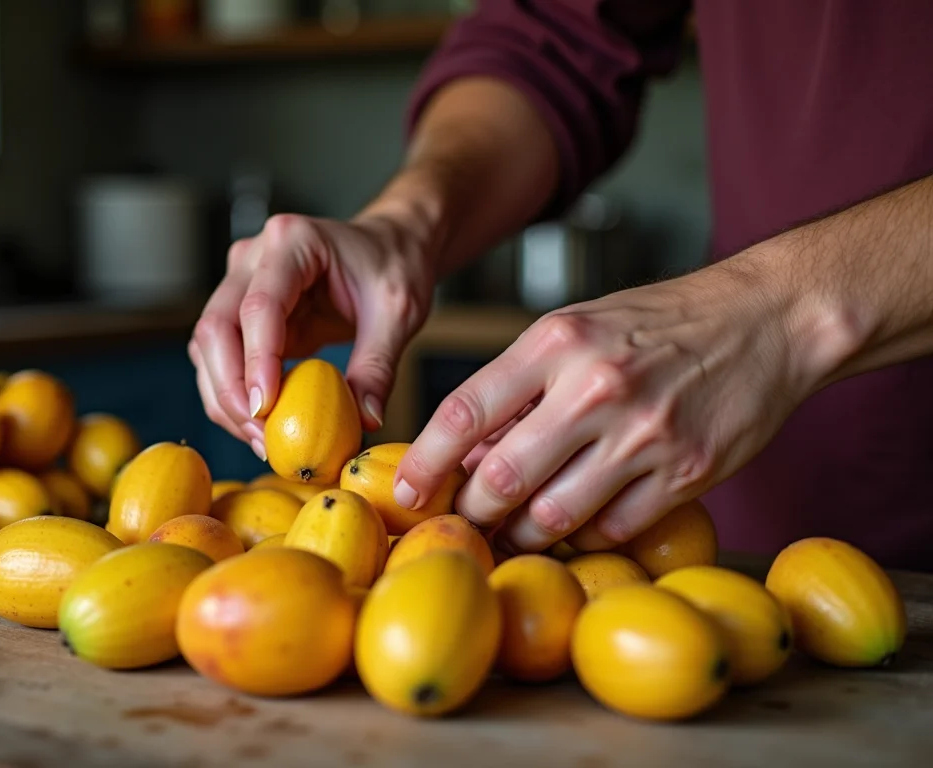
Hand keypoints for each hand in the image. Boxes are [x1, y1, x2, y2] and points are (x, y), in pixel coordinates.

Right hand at [189, 212, 433, 457]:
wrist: (387, 247)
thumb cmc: (393, 265)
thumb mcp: (398, 313)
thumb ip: (378, 366)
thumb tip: (365, 420)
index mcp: (293, 243)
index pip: (259, 306)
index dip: (256, 360)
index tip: (264, 409)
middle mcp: (254, 259)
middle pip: (216, 327)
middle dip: (231, 389)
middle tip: (262, 436)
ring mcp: (241, 285)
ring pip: (208, 348)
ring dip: (226, 398)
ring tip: (263, 439)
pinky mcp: (242, 315)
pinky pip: (222, 360)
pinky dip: (234, 396)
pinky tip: (260, 425)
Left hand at [394, 261, 815, 552]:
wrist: (767, 320)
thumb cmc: (657, 324)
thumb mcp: (576, 330)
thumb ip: (520, 387)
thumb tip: (465, 456)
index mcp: (557, 342)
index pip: (465, 411)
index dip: (423, 461)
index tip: (404, 492)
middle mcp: (597, 387)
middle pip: (502, 477)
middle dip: (470, 512)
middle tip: (462, 522)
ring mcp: (645, 434)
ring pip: (555, 515)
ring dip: (524, 534)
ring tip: (514, 530)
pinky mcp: (688, 472)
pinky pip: (614, 528)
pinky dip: (587, 535)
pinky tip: (581, 521)